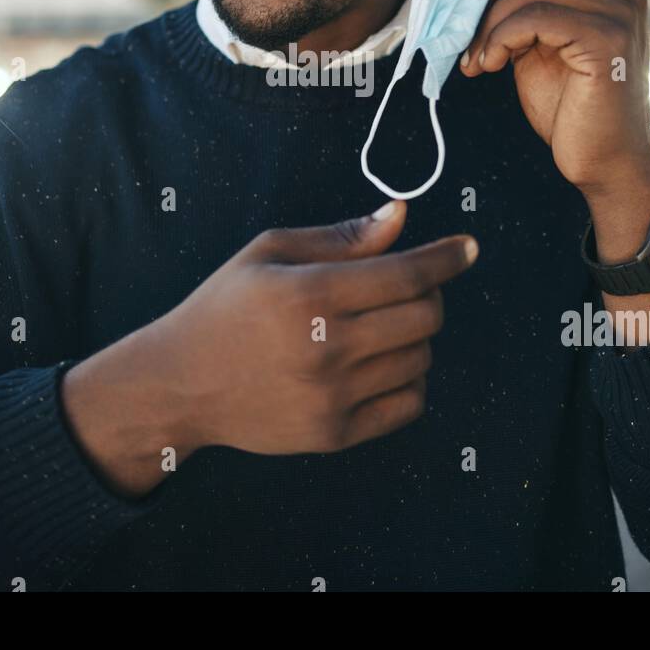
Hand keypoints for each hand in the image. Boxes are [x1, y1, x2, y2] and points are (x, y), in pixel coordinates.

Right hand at [64, 201, 478, 496]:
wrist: (182, 383)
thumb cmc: (226, 307)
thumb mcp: (271, 252)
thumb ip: (342, 237)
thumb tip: (401, 216)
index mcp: (311, 294)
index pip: (407, 274)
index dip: (446, 258)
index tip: (467, 248)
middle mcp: (327, 347)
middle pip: (425, 317)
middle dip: (427, 294)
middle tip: (403, 286)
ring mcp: (334, 396)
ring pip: (421, 358)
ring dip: (414, 335)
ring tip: (378, 326)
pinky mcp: (335, 433)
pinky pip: (409, 404)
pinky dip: (408, 378)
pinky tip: (378, 363)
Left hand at [454, 0, 649, 196]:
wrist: (605, 164)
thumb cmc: (571, 111)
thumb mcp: (540, 49)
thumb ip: (525, 13)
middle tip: (460, 33)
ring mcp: (619, 14)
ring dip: (488, 25)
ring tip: (474, 60)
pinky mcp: (607, 39)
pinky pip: (535, 18)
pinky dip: (500, 38)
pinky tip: (488, 65)